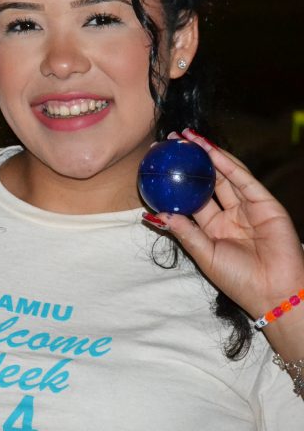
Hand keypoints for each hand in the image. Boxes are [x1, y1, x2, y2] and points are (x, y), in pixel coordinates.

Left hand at [156, 129, 303, 318]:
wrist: (273, 294)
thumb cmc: (238, 280)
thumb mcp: (204, 253)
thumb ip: (184, 231)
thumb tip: (157, 214)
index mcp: (213, 227)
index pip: (193, 197)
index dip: (178, 179)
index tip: (159, 163)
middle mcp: (230, 214)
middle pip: (209, 181)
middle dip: (192, 160)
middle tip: (172, 140)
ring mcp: (249, 208)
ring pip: (226, 175)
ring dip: (209, 154)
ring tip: (189, 136)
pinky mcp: (266, 204)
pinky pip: (244, 180)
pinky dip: (228, 164)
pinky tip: (211, 150)